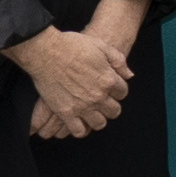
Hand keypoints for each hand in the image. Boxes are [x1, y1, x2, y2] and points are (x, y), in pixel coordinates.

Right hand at [14, 27, 122, 141]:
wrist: (46, 52)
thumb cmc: (72, 46)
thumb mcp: (101, 46)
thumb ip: (118, 60)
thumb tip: (129, 75)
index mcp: (108, 80)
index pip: (123, 93)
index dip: (118, 90)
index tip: (111, 88)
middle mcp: (98, 96)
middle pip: (114, 111)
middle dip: (111, 106)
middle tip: (103, 102)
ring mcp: (82, 106)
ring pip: (99, 123)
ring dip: (98, 119)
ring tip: (93, 113)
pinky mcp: (66, 112)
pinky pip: (79, 130)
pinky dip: (81, 129)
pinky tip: (78, 122)